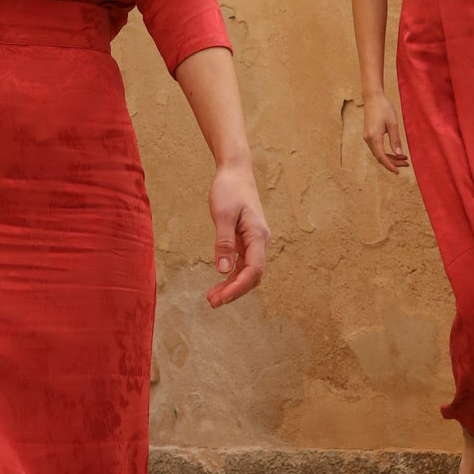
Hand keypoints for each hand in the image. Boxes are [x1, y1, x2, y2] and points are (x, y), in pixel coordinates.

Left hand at [208, 160, 268, 307]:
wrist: (235, 170)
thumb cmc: (229, 189)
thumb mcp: (223, 214)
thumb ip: (224, 242)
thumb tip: (223, 270)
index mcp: (258, 235)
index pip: (253, 270)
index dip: (238, 287)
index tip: (221, 298)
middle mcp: (260, 241)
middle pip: (253, 276)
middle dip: (235, 292)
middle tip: (213, 303)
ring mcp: (254, 241)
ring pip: (248, 271)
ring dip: (232, 286)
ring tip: (212, 298)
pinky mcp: (247, 239)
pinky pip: (242, 263)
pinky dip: (232, 275)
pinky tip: (220, 282)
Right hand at [363, 94, 408, 173]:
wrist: (373, 97)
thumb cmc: (384, 108)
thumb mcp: (393, 124)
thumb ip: (395, 140)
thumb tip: (399, 154)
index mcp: (374, 137)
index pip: (381, 157)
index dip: (390, 166)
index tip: (398, 172)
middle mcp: (368, 139)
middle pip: (379, 157)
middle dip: (393, 162)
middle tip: (406, 164)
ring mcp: (367, 137)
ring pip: (378, 153)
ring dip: (390, 158)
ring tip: (403, 159)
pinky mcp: (368, 135)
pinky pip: (377, 148)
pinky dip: (385, 152)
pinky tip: (395, 152)